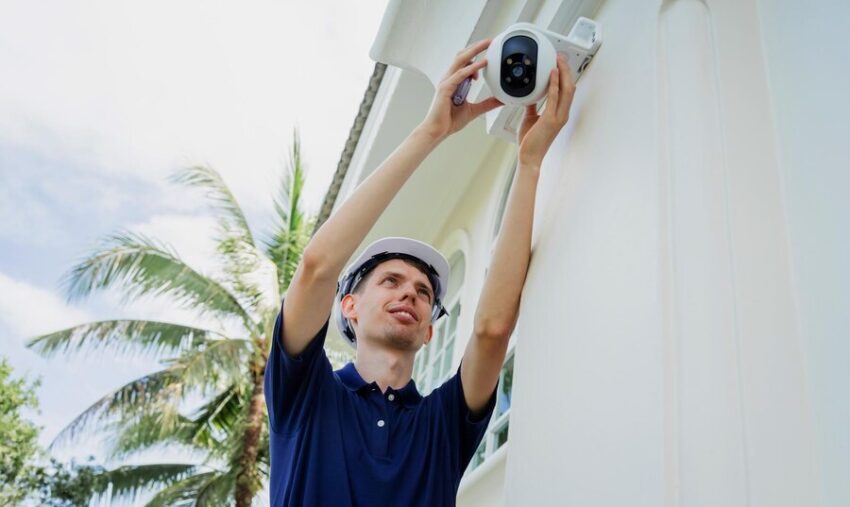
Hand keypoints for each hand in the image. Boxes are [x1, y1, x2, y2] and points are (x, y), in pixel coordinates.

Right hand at [417, 39, 503, 141]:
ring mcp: (446, 82)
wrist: (437, 131)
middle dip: (476, 46)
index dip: (476, 55)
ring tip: (487, 44)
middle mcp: (449, 78)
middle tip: (490, 40)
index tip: (489, 52)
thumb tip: (501, 100)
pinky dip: (472, 67)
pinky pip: (461, 74)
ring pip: (460, 60)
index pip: (465, 62)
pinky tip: (483, 63)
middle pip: (462, 56)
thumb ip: (487, 103)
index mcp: (454, 81)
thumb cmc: (449, 121)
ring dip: (474, 50)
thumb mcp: (474, 110)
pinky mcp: (446, 88)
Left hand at [517, 53, 575, 167]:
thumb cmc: (530, 142)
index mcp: (559, 114)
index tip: (560, 64)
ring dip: (563, 73)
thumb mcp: (531, 118)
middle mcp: (562, 114)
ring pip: (566, 90)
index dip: (565, 76)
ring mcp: (558, 117)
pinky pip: (554, 97)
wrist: (529, 157)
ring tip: (558, 60)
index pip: (566, 91)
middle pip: (570, 87)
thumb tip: (530, 96)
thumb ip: (533, 107)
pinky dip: (554, 84)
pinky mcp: (551, 119)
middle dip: (567, 70)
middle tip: (561, 57)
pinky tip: (552, 73)